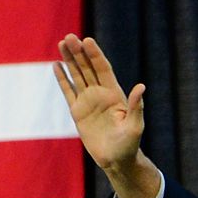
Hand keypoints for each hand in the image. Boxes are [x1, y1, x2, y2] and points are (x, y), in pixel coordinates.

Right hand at [54, 34, 158, 197]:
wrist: (116, 160)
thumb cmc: (129, 145)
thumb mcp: (135, 126)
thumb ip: (136, 106)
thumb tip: (141, 86)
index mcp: (115, 95)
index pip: (103, 69)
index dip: (95, 55)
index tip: (87, 40)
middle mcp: (100, 94)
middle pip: (88, 68)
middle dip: (79, 53)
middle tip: (69, 36)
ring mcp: (88, 102)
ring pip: (77, 76)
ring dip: (69, 60)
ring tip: (61, 43)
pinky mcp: (77, 112)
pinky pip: (68, 91)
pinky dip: (62, 78)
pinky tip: (56, 65)